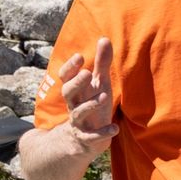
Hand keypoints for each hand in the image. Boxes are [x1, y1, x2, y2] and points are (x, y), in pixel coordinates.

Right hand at [58, 37, 117, 153]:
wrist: (82, 140)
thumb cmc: (92, 104)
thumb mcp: (98, 83)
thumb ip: (101, 64)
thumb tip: (104, 39)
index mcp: (76, 91)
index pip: (66, 78)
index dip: (70, 67)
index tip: (79, 56)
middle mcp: (74, 105)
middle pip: (68, 93)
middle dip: (76, 83)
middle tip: (87, 73)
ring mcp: (79, 122)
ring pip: (78, 113)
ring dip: (90, 105)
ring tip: (105, 95)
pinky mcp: (87, 138)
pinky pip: (92, 137)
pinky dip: (103, 133)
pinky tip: (115, 128)